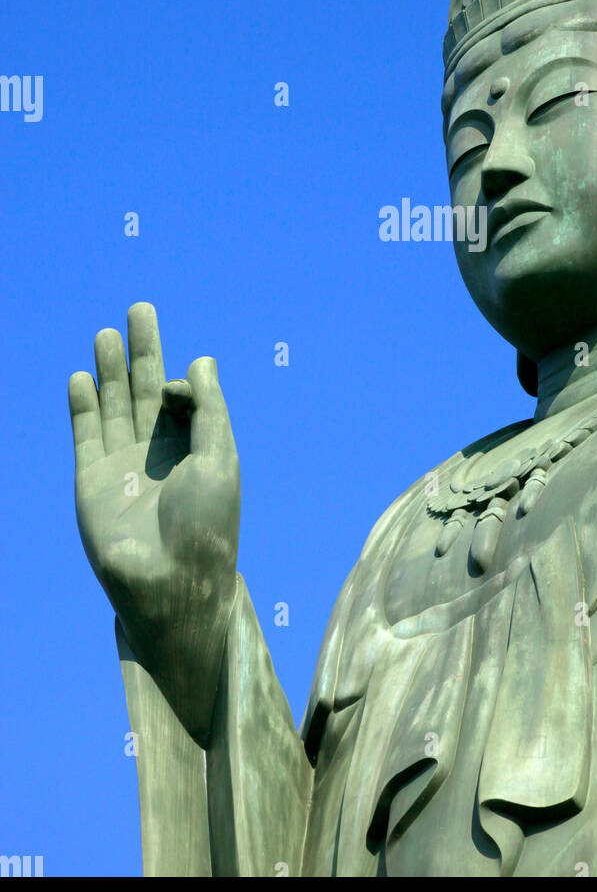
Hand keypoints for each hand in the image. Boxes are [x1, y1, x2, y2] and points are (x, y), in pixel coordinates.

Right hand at [69, 302, 240, 745]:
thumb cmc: (207, 524)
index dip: (182, 380)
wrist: (171, 583)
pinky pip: (86, 436)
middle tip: (140, 308)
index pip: (186, 397)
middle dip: (142, 351)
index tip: (178, 382)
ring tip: (106, 332)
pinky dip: (83, 406)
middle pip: (146, 390)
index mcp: (197, 449)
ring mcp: (124, 467)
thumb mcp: (220, 456)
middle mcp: (159, 454)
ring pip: (114, 406)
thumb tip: (201, 360)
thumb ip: (209, 408)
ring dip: (109, 369)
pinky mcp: (92, 482)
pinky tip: (81, 377)